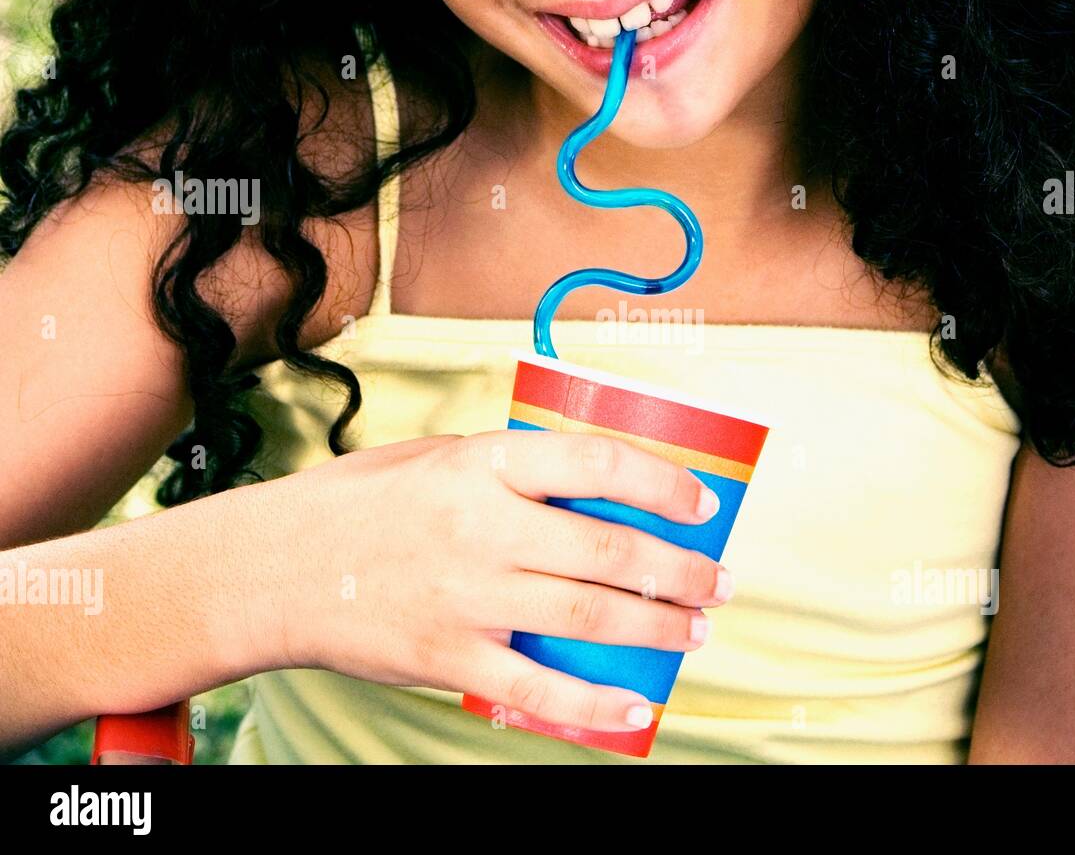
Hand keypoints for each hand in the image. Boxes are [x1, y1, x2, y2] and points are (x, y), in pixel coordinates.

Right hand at [263, 430, 728, 733]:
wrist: (273, 568)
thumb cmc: (356, 504)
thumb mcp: (433, 456)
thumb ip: (508, 467)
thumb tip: (586, 480)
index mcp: (482, 467)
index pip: (594, 465)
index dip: (661, 483)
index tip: (700, 503)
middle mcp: (482, 530)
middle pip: (608, 552)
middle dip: (679, 571)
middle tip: (714, 582)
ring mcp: (467, 598)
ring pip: (588, 617)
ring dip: (656, 628)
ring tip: (692, 630)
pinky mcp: (450, 658)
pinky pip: (538, 689)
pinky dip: (594, 703)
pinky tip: (634, 705)